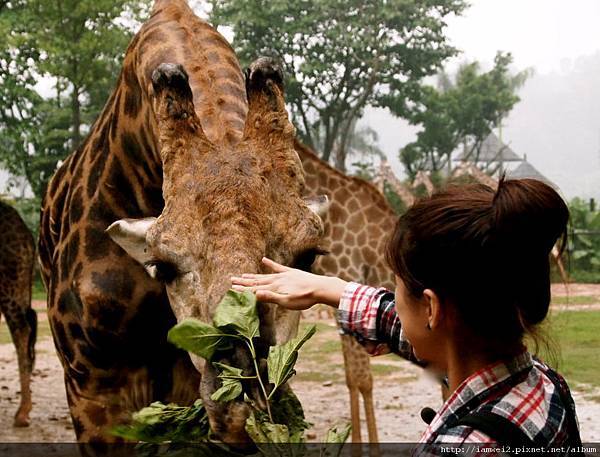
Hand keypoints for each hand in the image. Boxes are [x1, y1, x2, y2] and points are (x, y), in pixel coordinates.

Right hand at [230, 257, 347, 309]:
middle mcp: (276, 280)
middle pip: (257, 281)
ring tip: (244, 274)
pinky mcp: (291, 272)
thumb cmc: (304, 298)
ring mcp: (284, 275)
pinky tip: (264, 259)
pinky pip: (278, 267)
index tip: (232, 287)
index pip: (255, 289)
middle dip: (244, 281)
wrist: (320, 288)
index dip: (243, 288)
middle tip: (232, 279)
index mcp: (274, 287)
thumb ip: (270, 297)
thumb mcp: (287, 301)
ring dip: (254, 275)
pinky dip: (270, 263)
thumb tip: (254, 294)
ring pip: (265, 275)